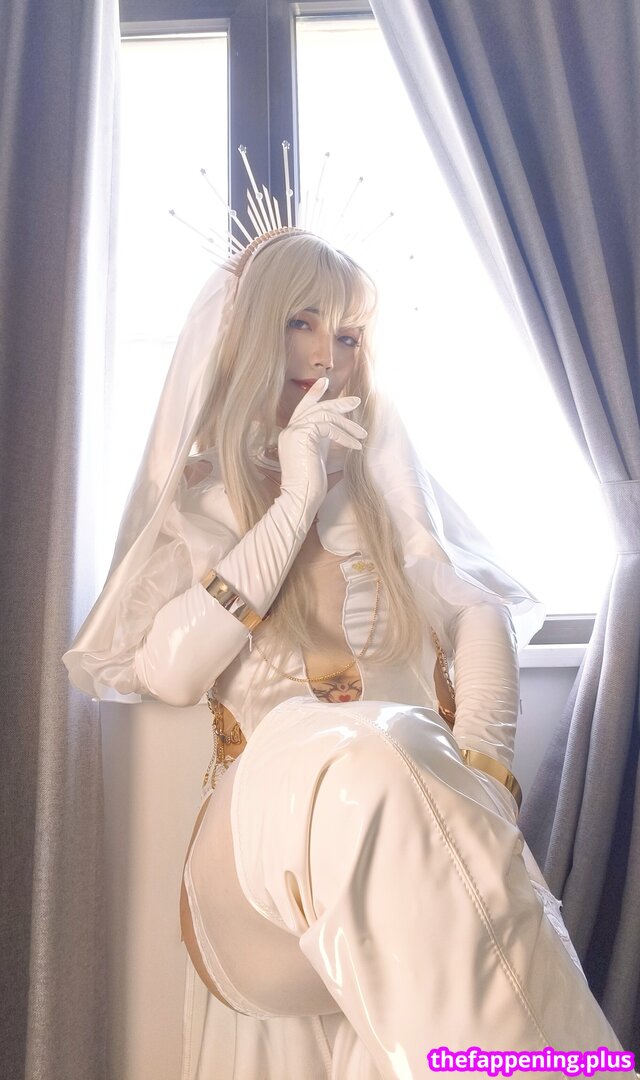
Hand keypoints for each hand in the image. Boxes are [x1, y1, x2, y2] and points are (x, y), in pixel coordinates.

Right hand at [277, 377, 366, 511]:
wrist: (300, 497)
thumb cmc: (312, 485)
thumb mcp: (320, 457)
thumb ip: (325, 441)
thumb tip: (343, 431)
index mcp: (292, 434)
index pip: (303, 408)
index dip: (314, 394)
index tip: (325, 382)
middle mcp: (290, 430)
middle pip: (316, 407)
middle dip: (338, 403)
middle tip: (357, 401)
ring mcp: (294, 431)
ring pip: (324, 415)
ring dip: (347, 424)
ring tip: (362, 435)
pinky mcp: (302, 435)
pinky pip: (328, 427)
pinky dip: (344, 436)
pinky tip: (355, 446)